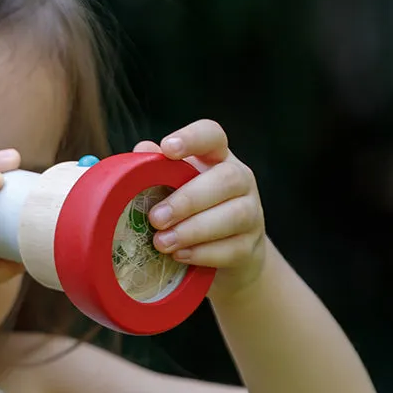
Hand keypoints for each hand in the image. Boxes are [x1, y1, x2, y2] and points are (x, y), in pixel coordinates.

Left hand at [134, 120, 265, 301]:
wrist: (227, 255)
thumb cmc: (192, 213)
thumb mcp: (174, 189)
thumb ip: (156, 170)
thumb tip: (140, 152)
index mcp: (217, 158)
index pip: (212, 136)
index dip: (193, 138)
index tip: (168, 149)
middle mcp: (241, 180)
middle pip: (227, 179)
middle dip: (188, 200)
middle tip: (156, 218)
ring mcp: (252, 213)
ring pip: (234, 215)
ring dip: (193, 230)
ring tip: (162, 242)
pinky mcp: (251, 246)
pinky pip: (232, 249)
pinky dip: (203, 254)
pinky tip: (179, 256)